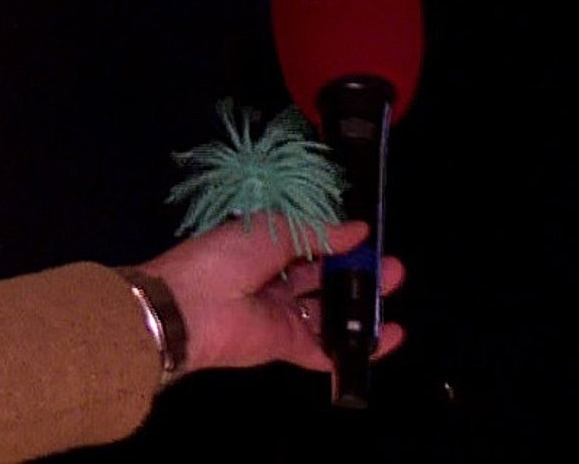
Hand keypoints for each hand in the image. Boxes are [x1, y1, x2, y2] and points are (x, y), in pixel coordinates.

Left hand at [137, 218, 404, 374]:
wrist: (186, 309)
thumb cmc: (227, 258)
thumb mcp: (275, 232)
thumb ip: (320, 234)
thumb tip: (359, 230)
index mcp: (267, 247)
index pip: (312, 244)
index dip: (341, 243)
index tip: (371, 241)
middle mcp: (276, 280)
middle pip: (325, 278)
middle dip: (357, 273)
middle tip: (393, 270)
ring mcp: (282, 314)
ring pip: (329, 312)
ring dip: (359, 306)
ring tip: (392, 296)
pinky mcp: (286, 345)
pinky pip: (325, 348)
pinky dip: (354, 347)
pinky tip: (386, 338)